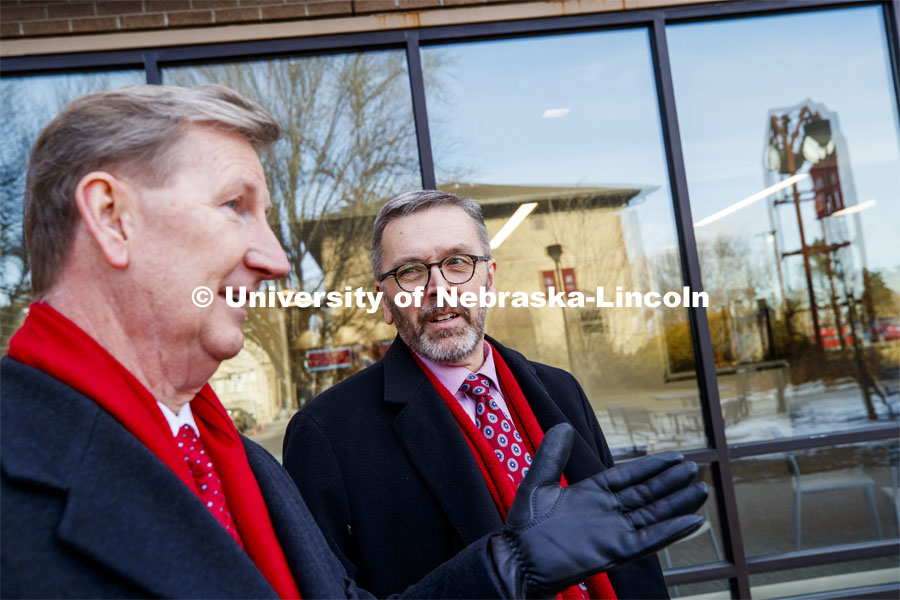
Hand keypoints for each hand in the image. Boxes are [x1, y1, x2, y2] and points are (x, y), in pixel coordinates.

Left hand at [490, 424, 707, 598]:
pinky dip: (670, 530)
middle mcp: (607, 511)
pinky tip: (691, 521)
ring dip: (677, 503)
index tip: (675, 456)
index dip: (652, 466)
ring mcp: (613, 531)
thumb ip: (552, 455)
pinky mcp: (614, 551)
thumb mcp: (538, 483)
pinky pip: (648, 539)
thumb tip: (565, 425)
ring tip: (701, 490)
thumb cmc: (524, 525)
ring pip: (653, 514)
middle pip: (647, 493)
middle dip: (671, 482)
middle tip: (696, 469)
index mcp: (591, 493)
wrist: (518, 559)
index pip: (629, 476)